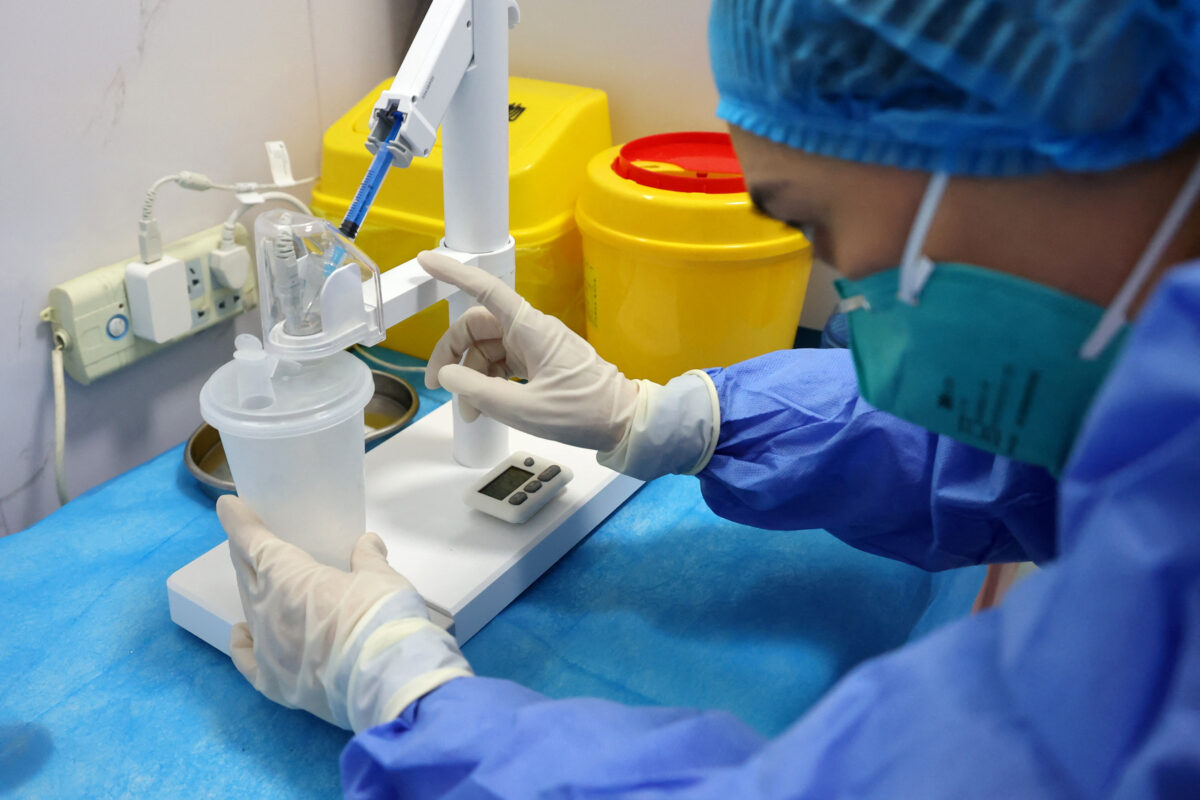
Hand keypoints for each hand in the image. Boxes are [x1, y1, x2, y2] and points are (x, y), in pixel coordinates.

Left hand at [218, 495, 472, 731]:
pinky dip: (242, 644)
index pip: (254, 542)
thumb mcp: (383, 577)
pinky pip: (247, 660)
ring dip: (252, 592)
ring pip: (249, 611)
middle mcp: (267, 609)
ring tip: (257, 582)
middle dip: (245, 554)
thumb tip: (367, 545)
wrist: (386, 679)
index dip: (239, 522)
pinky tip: (242, 635)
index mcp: (288, 576)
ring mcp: (267, 648)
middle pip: (247, 574)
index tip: (228, 507)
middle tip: (249, 541)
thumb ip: (369, 558)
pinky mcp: (275, 683)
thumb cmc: (382, 618)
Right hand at [418, 251, 639, 451]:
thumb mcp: (526, 409)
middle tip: (440, 384)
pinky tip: (483, 406)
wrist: (624, 423)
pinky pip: (503, 364)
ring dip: (471, 376)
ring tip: (469, 411)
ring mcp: (535, 347)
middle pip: (477, 326)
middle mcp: (532, 331)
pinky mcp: (539, 363)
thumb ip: (480, 392)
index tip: (427, 262)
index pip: (485, 290)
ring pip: (487, 349)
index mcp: (531, 329)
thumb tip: (449, 376)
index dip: (454, 274)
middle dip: (453, 353)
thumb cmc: (585, 412)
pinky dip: (488, 383)